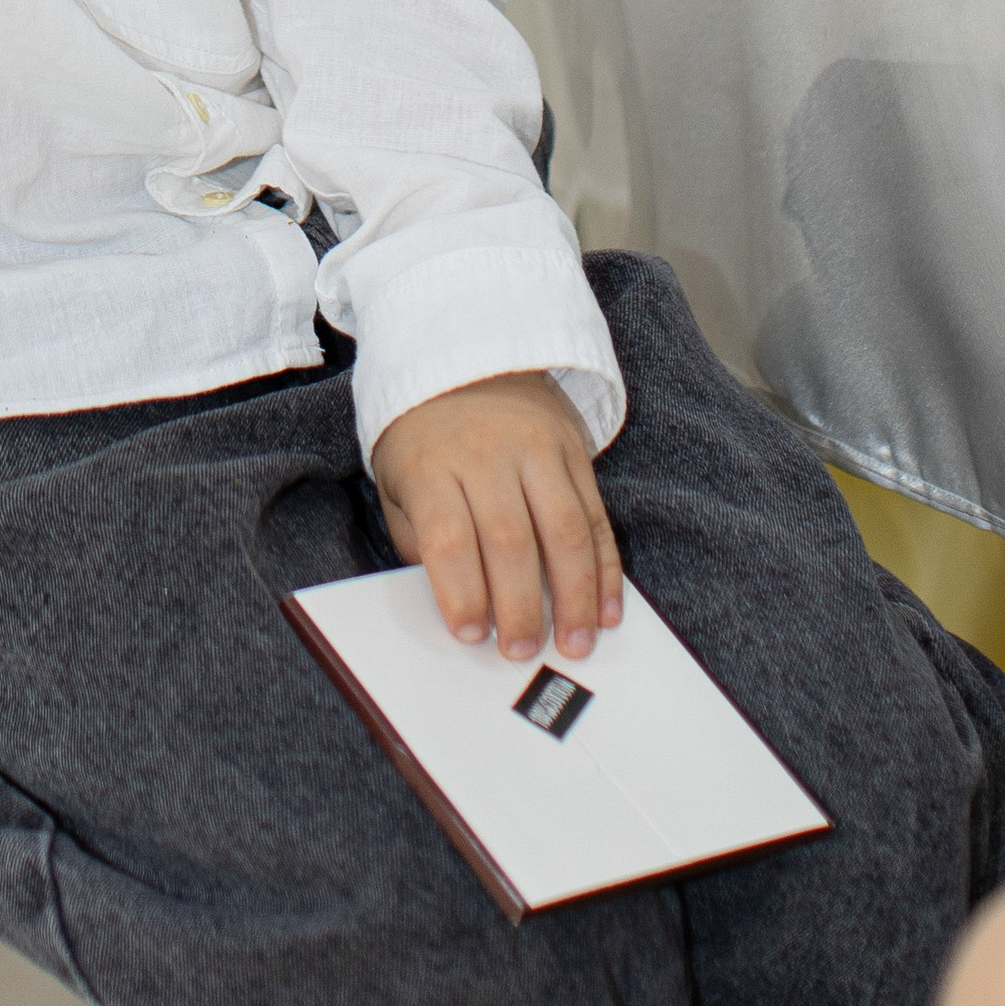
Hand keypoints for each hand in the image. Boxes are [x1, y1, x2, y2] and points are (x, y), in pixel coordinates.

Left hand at [371, 370, 621, 661]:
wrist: (462, 352)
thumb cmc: (422, 437)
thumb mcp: (397, 481)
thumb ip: (419, 541)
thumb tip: (450, 604)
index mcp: (432, 465)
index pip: (449, 537)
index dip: (462, 591)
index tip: (470, 635)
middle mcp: (487, 455)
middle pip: (510, 539)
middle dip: (521, 605)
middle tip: (522, 652)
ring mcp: (537, 449)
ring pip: (564, 529)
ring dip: (575, 595)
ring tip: (575, 644)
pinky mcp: (574, 450)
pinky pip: (596, 515)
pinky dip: (606, 568)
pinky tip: (607, 609)